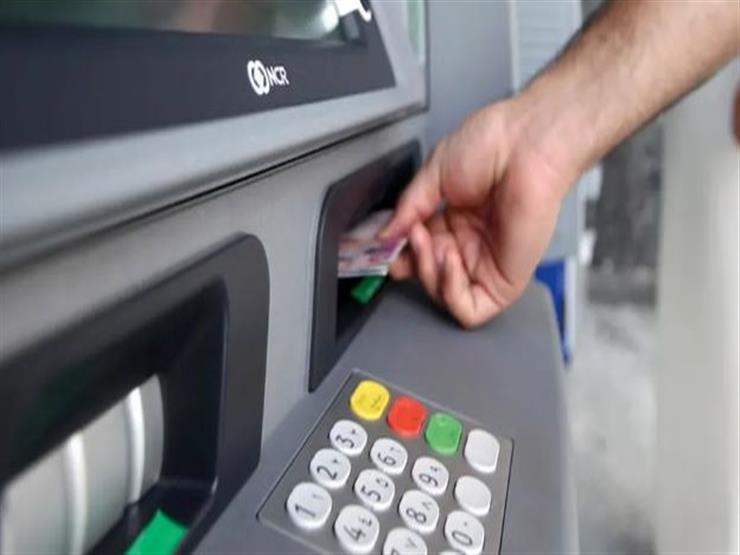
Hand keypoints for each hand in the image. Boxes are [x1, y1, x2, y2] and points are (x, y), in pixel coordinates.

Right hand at [380, 100, 572, 327]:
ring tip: (429, 243)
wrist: (526, 142)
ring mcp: (487, 262)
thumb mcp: (434, 173)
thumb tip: (384, 235)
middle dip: (411, 261)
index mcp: (454, 220)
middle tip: (408, 237)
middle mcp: (470, 244)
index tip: (383, 246)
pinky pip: (471, 309)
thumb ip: (408, 209)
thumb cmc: (494, 144)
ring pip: (444, 296)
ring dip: (428, 275)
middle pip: (427, 276)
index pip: (419, 252)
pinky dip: (450, 293)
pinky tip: (448, 261)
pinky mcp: (506, 278)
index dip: (399, 253)